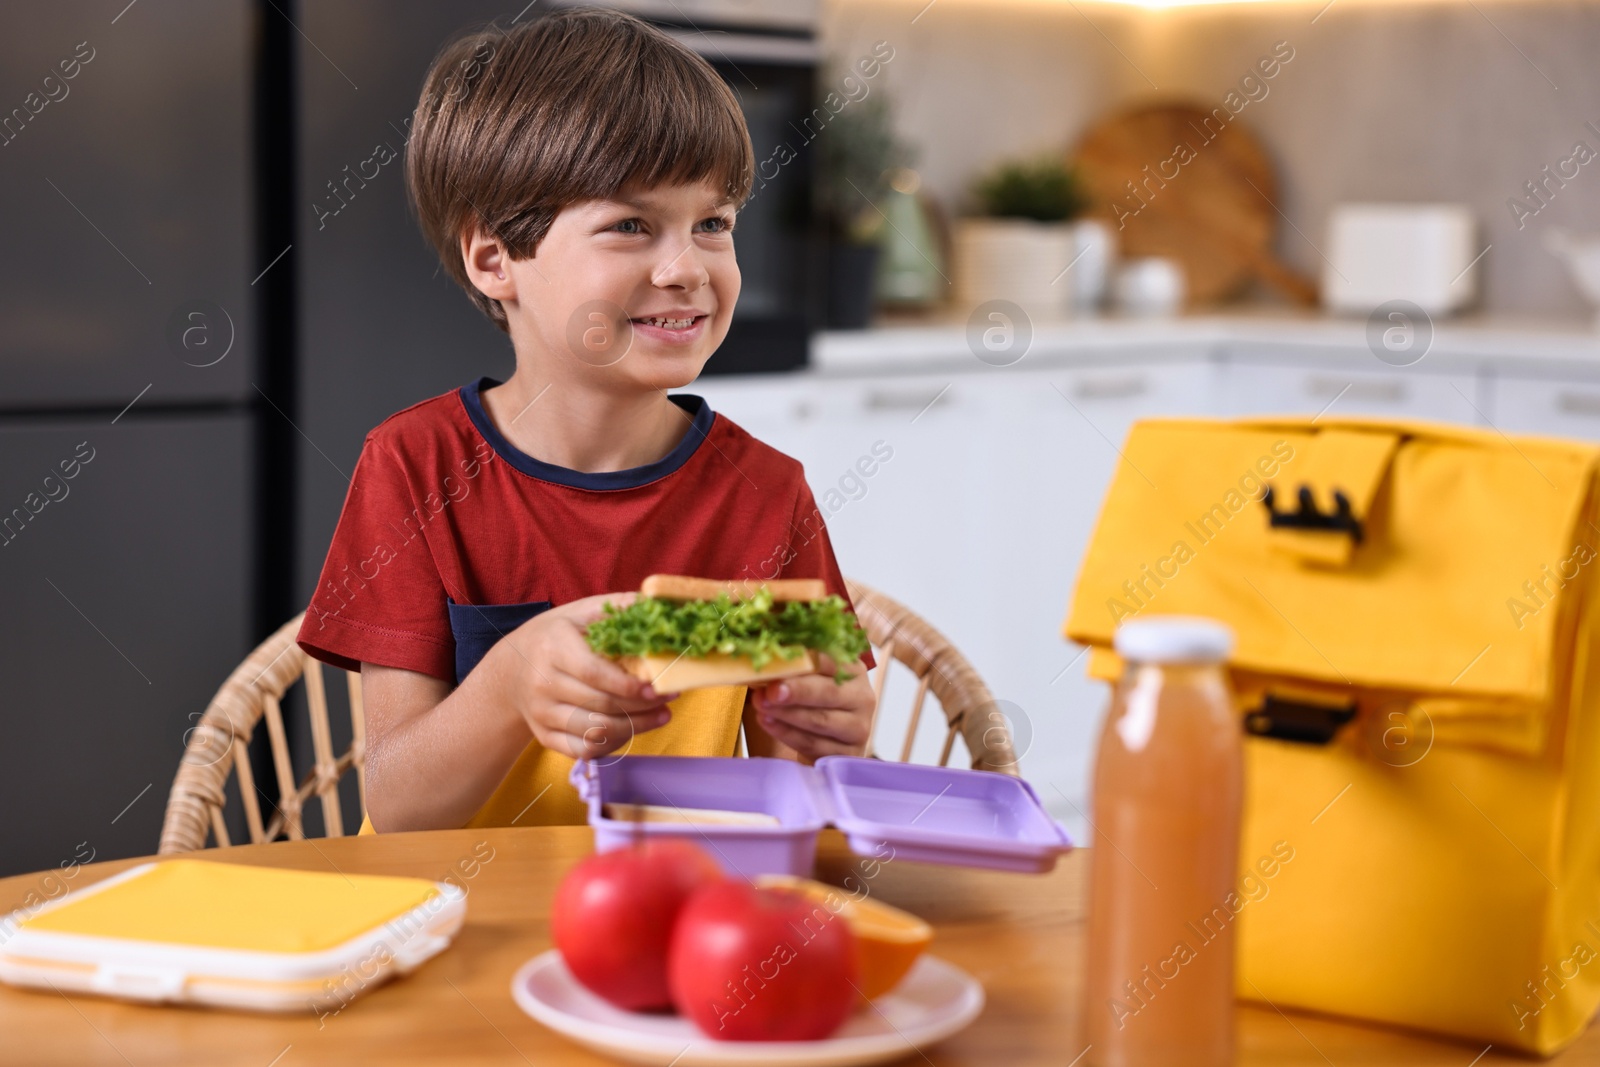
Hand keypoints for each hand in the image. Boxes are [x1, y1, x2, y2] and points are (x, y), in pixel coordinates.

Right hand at [482, 592, 679, 760]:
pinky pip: (583, 750)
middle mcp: (541, 683)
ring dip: (635, 728)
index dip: (630, 685)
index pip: (595, 674)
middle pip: (600, 705)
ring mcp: (541, 714)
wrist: (511, 668)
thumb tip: (656, 603)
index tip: (659, 687)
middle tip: (669, 699)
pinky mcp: (543, 736)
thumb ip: (617, 607)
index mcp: (553, 648)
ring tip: (661, 715)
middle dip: (642, 706)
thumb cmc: (556, 636)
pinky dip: (613, 744)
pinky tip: (633, 730)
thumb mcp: (580, 612)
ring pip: (594, 732)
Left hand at [749, 654, 875, 759]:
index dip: (806, 661)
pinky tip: (768, 723)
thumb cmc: (812, 700)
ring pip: (821, 720)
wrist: (826, 739)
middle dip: (797, 690)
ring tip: (761, 706)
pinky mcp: (847, 753)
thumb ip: (793, 662)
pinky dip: (788, 734)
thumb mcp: (809, 676)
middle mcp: (861, 696)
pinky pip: (814, 744)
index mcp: (852, 669)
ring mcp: (858, 727)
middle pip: (829, 692)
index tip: (780, 661)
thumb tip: (765, 644)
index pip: (832, 661)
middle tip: (771, 690)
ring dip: (787, 714)